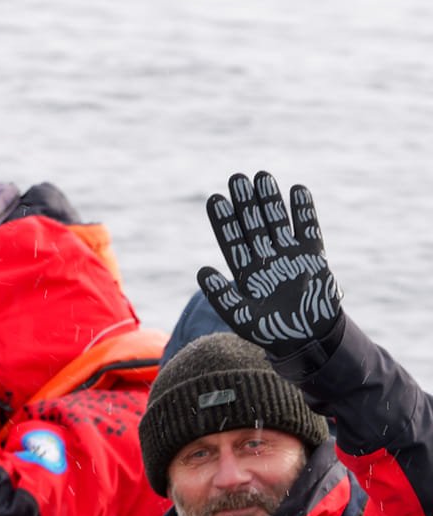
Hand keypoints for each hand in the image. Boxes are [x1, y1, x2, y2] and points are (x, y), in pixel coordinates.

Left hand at [197, 172, 343, 357]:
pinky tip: (297, 190)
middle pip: (252, 225)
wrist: (306, 339)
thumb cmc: (269, 331)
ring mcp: (289, 255)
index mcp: (245, 272)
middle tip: (237, 178)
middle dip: (245, 202)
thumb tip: (202, 271)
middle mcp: (265, 259)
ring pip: (277, 221)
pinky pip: (308, 229)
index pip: (231, 240)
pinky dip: (304, 211)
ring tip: (262, 177)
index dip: (224, 220)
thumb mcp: (241, 317)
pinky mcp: (313, 256)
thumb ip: (221, 296)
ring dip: (270, 200)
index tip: (215, 199)